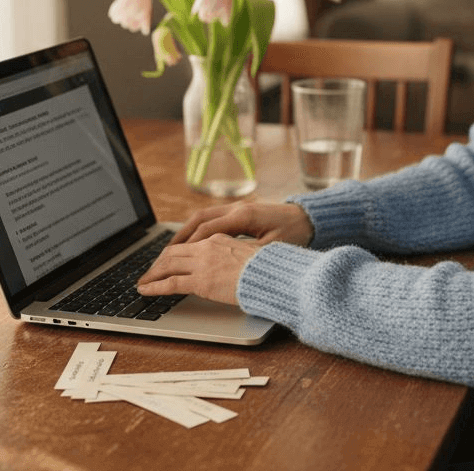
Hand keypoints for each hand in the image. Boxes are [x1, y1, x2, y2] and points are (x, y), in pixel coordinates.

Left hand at [137, 234, 261, 305]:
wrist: (272, 276)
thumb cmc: (266, 269)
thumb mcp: (247, 256)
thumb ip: (231, 258)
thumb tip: (226, 267)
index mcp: (218, 240)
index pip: (188, 245)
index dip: (173, 254)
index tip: (165, 262)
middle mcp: (206, 248)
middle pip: (173, 253)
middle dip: (158, 263)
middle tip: (149, 273)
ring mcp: (202, 264)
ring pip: (167, 265)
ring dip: (152, 275)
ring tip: (143, 283)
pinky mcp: (201, 281)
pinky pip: (170, 283)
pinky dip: (154, 287)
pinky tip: (146, 291)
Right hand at [168, 201, 313, 247]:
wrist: (310, 218)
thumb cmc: (295, 234)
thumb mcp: (272, 249)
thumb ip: (247, 255)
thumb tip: (223, 266)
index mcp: (243, 216)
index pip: (207, 230)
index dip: (189, 246)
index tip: (173, 260)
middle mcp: (237, 208)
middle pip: (199, 220)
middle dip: (180, 237)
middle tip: (163, 255)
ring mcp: (238, 208)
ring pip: (203, 217)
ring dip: (186, 232)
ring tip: (171, 250)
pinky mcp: (241, 211)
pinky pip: (212, 218)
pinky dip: (198, 230)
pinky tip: (192, 243)